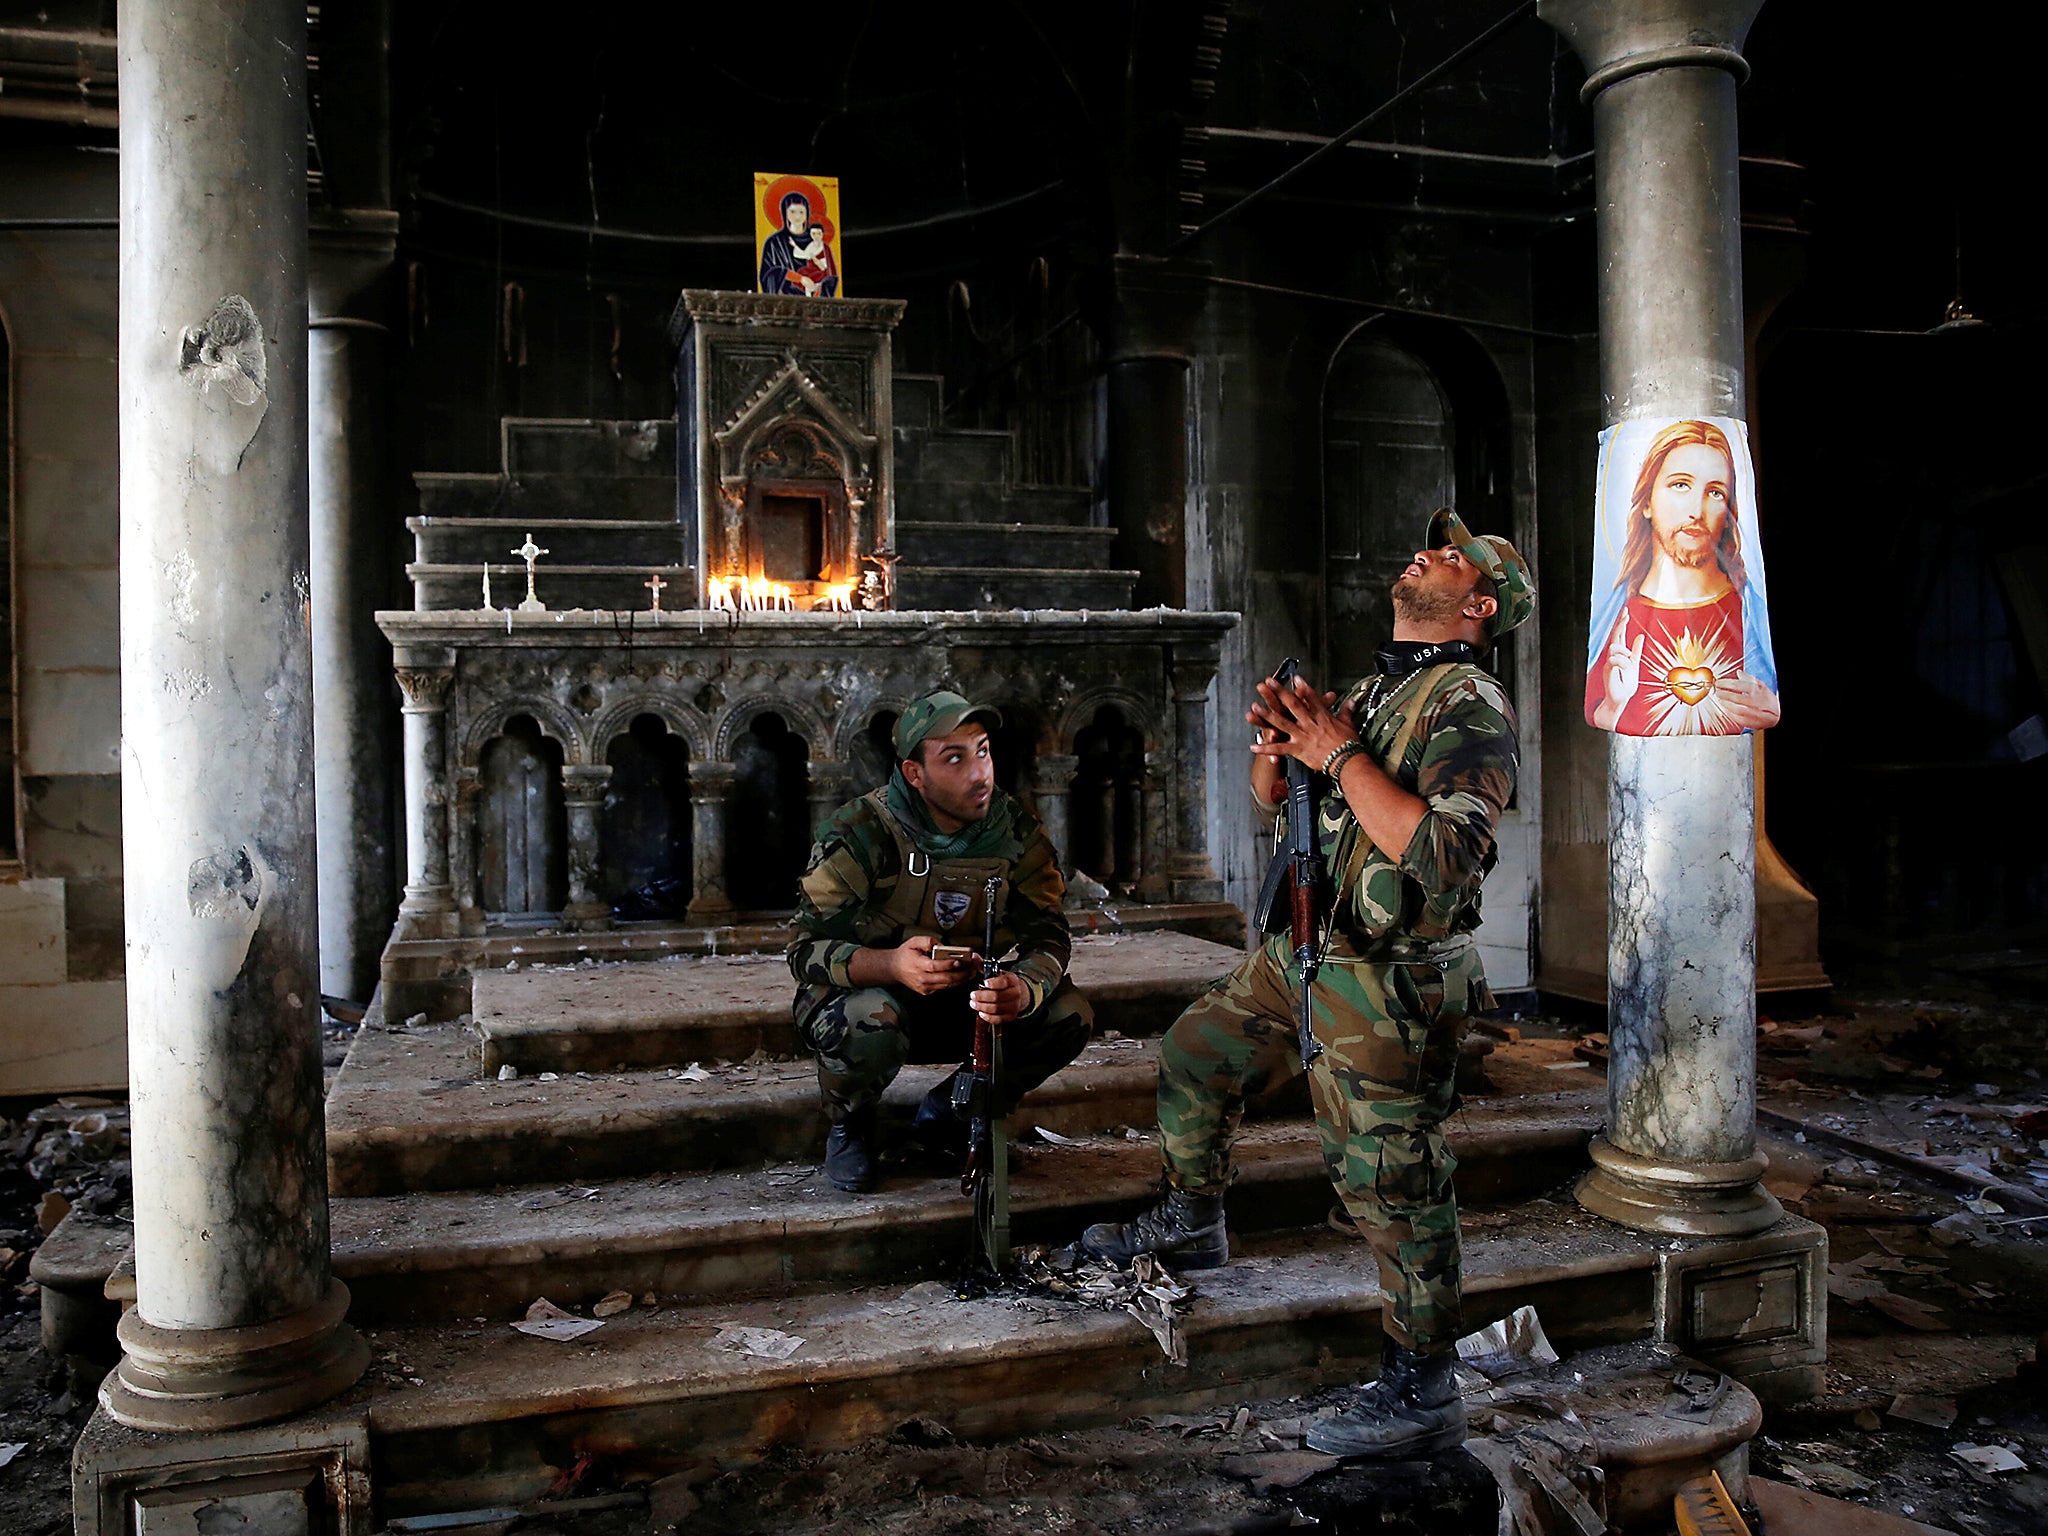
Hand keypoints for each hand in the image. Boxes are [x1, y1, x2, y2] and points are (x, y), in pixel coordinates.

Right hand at [890, 934, 970, 995]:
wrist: (894, 968)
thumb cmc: (906, 954)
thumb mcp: (914, 941)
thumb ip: (928, 941)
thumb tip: (941, 946)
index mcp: (918, 965)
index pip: (935, 966)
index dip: (948, 965)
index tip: (959, 961)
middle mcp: (921, 978)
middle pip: (945, 978)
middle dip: (962, 974)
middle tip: (972, 968)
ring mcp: (924, 987)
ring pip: (947, 985)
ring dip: (961, 979)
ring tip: (971, 972)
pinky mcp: (927, 991)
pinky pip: (944, 987)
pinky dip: (954, 982)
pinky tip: (962, 976)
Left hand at [969, 969, 1026, 1024]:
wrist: (1020, 994)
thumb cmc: (1005, 983)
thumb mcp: (996, 972)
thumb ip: (983, 965)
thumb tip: (973, 956)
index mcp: (1012, 980)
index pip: (1003, 982)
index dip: (993, 983)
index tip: (984, 983)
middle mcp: (1015, 993)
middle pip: (997, 997)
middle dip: (982, 997)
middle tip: (973, 996)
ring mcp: (1014, 1005)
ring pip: (996, 1008)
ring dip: (982, 1007)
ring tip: (974, 1004)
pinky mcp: (1011, 1016)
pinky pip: (998, 1019)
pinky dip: (988, 1017)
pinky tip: (981, 1012)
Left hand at [1249, 674, 1355, 774]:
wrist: (1347, 760)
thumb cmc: (1349, 744)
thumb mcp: (1349, 724)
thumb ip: (1347, 711)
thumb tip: (1353, 701)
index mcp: (1321, 716)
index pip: (1311, 698)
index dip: (1303, 687)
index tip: (1295, 678)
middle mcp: (1309, 723)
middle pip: (1292, 705)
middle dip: (1279, 692)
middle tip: (1268, 683)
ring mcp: (1302, 736)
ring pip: (1282, 723)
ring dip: (1267, 715)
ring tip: (1254, 708)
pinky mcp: (1298, 749)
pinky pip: (1279, 748)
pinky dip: (1266, 748)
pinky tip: (1253, 747)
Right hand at [1593, 615, 1644, 729]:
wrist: (1619, 700)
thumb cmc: (1626, 685)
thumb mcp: (1635, 665)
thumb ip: (1637, 651)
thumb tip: (1640, 636)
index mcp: (1619, 654)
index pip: (1619, 635)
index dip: (1622, 623)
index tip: (1626, 611)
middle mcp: (1612, 656)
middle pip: (1614, 636)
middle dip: (1620, 624)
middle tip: (1626, 613)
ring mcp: (1608, 663)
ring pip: (1615, 647)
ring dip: (1626, 653)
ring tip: (1630, 665)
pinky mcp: (1607, 670)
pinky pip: (1614, 660)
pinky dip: (1623, 662)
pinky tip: (1627, 669)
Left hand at [1716, 673, 1780, 729]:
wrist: (1778, 714)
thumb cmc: (1766, 699)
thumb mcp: (1761, 686)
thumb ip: (1748, 679)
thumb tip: (1738, 672)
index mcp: (1759, 690)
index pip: (1740, 685)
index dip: (1726, 684)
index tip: (1718, 683)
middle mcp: (1758, 701)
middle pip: (1738, 698)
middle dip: (1725, 694)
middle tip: (1717, 691)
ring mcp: (1756, 713)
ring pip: (1738, 709)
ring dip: (1726, 705)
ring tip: (1720, 700)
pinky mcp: (1753, 723)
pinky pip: (1739, 719)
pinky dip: (1730, 714)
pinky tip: (1725, 709)